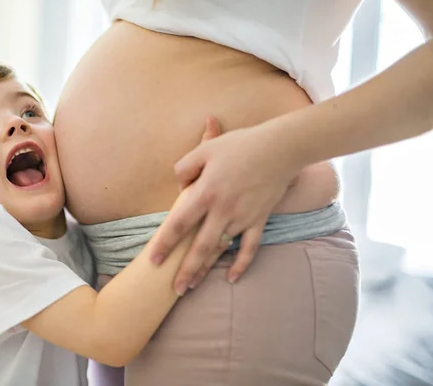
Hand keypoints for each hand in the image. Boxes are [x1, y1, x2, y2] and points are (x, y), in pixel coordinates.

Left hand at [150, 120, 300, 294]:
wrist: (280, 148)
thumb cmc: (240, 145)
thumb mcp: (206, 150)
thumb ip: (185, 167)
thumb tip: (180, 188)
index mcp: (206, 193)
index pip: (179, 224)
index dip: (165, 243)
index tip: (153, 260)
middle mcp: (222, 210)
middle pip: (199, 247)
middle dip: (185, 270)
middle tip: (174, 289)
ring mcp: (242, 218)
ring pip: (220, 250)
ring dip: (206, 269)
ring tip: (192, 286)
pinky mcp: (259, 220)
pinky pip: (250, 247)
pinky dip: (241, 264)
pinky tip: (232, 278)